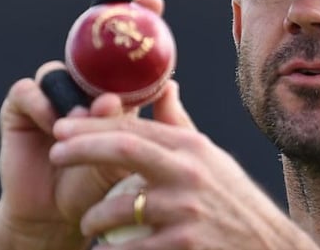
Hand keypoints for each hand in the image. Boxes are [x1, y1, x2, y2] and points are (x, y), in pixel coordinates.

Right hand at [0, 0, 170, 249]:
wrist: (59, 215)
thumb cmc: (100, 182)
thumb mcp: (134, 150)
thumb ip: (152, 120)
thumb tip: (172, 84)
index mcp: (111, 87)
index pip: (124, 47)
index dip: (136, 18)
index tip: (152, 1)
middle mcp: (80, 82)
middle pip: (88, 38)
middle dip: (103, 10)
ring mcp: (50, 93)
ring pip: (61, 69)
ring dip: (76, 91)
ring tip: (90, 115)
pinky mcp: (21, 108)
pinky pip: (32, 91)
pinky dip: (46, 106)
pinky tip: (56, 126)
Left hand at [49, 85, 319, 248]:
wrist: (265, 247)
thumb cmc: (232, 202)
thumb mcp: (211, 159)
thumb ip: (180, 126)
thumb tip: (164, 85)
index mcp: (192, 149)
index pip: (133, 128)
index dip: (91, 127)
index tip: (61, 128)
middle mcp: (189, 173)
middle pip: (122, 150)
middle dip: (80, 150)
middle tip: (53, 153)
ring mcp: (186, 210)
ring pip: (116, 209)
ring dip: (92, 217)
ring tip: (87, 223)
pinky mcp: (184, 245)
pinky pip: (129, 249)